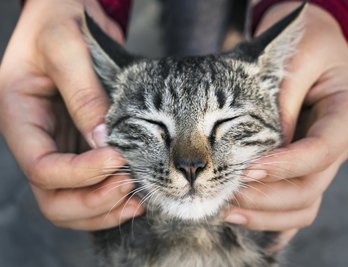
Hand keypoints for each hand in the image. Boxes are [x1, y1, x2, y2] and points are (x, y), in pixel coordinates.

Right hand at [0, 0, 142, 229]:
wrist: (68, 14)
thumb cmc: (59, 20)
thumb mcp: (66, 47)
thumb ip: (83, 93)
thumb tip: (104, 141)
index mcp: (18, 117)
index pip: (41, 167)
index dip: (79, 173)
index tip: (118, 159)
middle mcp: (37, 140)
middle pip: (52, 197)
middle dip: (92, 200)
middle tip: (129, 186)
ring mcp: (59, 147)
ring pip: (71, 201)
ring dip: (104, 207)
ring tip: (137, 197)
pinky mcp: (80, 147)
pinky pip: (90, 187)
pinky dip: (111, 199)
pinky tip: (135, 194)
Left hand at [225, 2, 347, 247]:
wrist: (308, 46)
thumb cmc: (304, 45)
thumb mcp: (296, 59)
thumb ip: (283, 101)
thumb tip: (263, 149)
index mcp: (345, 114)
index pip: (321, 150)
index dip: (286, 165)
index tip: (248, 170)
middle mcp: (335, 145)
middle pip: (310, 187)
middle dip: (267, 196)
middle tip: (228, 193)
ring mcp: (319, 162)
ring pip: (302, 205)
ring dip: (265, 215)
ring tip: (226, 211)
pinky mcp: (301, 168)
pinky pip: (293, 205)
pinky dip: (270, 219)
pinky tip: (243, 219)